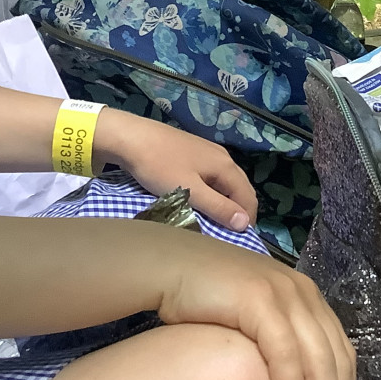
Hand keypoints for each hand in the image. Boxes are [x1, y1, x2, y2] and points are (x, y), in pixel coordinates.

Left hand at [96, 109, 258, 231]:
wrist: (132, 137)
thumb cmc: (159, 166)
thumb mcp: (189, 191)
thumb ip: (218, 207)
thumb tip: (245, 224)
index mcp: (226, 166)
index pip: (249, 198)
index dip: (247, 221)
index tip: (237, 242)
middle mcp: (223, 157)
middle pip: (241, 188)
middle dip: (239, 211)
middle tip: (229, 234)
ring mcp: (209, 152)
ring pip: (227, 182)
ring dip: (226, 202)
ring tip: (215, 221)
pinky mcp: (195, 151)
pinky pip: (214, 176)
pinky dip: (215, 191)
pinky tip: (202, 200)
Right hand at [157, 231, 355, 379]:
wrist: (167, 267)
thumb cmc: (203, 300)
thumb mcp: (251, 320)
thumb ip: (275, 343)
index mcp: (306, 297)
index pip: (341, 351)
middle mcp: (302, 292)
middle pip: (337, 358)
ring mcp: (284, 294)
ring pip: (318, 359)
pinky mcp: (261, 300)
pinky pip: (286, 354)